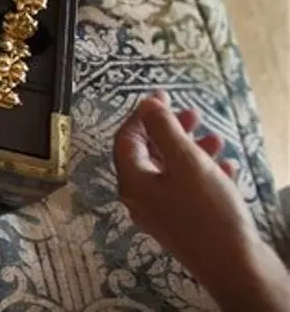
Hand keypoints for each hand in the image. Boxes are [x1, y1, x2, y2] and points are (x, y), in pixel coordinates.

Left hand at [114, 92, 289, 309]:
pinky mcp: (184, 224)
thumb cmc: (208, 213)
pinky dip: (205, 174)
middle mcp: (141, 199)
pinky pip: (188, 190)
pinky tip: (227, 167)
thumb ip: (164, 130)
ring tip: (217, 139)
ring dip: (192, 150)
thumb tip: (147, 105)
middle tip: (193, 114)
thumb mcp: (186, 162)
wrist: (235, 266)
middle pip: (149, 154)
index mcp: (133, 182)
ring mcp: (162, 214)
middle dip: (171, 130)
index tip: (163, 96)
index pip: (126, 139)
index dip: (143, 115)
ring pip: (172, 171)